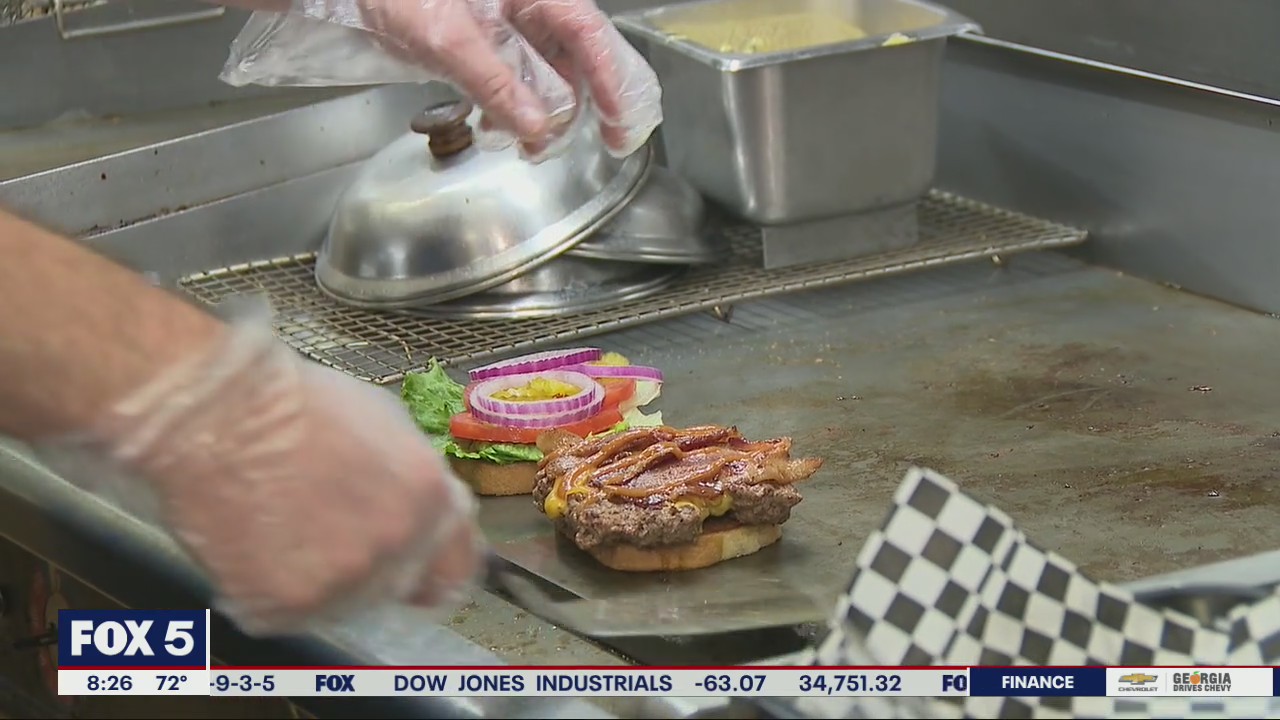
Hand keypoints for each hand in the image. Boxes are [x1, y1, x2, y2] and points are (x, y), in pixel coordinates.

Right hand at [40, 309, 482, 634]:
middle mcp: (395, 550)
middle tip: (328, 533)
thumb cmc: (297, 405)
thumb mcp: (388, 424)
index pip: (458, 567)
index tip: (417, 567)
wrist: (218, 415)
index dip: (435, 566)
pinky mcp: (284, 606)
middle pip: (398, 586)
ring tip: (283, 528)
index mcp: (429, 502)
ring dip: (322, 578)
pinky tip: (253, 544)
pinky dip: (270, 589)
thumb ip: (417, 480)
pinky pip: (288, 611)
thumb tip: (423, 510)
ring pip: (343, 602)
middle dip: (373, 565)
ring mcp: (341, 584)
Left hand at [296, 0, 661, 158]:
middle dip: (586, 102)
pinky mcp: (475, 37)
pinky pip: (511, 75)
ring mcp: (499, 18)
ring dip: (545, 112)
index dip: (614, 79)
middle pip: (575, 53)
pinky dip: (513, 105)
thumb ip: (493, 81)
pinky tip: (503, 128)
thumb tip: (538, 127)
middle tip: (605, 145)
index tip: (623, 123)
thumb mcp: (443, 35)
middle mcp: (521, 0)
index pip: (588, 31)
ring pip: (544, 69)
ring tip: (530, 146)